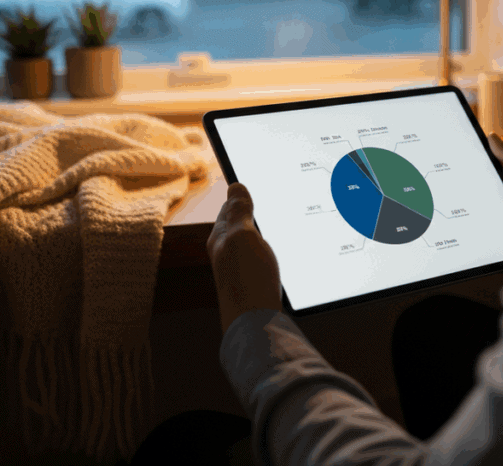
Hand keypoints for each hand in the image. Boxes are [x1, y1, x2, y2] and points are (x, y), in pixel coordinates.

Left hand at [206, 183, 282, 333]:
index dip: (242, 194)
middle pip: (240, 223)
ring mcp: (242, 268)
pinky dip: (271, 247)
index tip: (257, 180)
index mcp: (221, 237)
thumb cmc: (246, 280)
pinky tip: (281, 248)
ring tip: (280, 218)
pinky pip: (262, 256)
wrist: (254, 323)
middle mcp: (228, 252)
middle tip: (273, 195)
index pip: (229, 207)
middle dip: (254, 210)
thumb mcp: (241, 237)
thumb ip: (238, 212)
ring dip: (265, 229)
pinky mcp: (255, 280)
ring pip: (253, 240)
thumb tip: (235, 186)